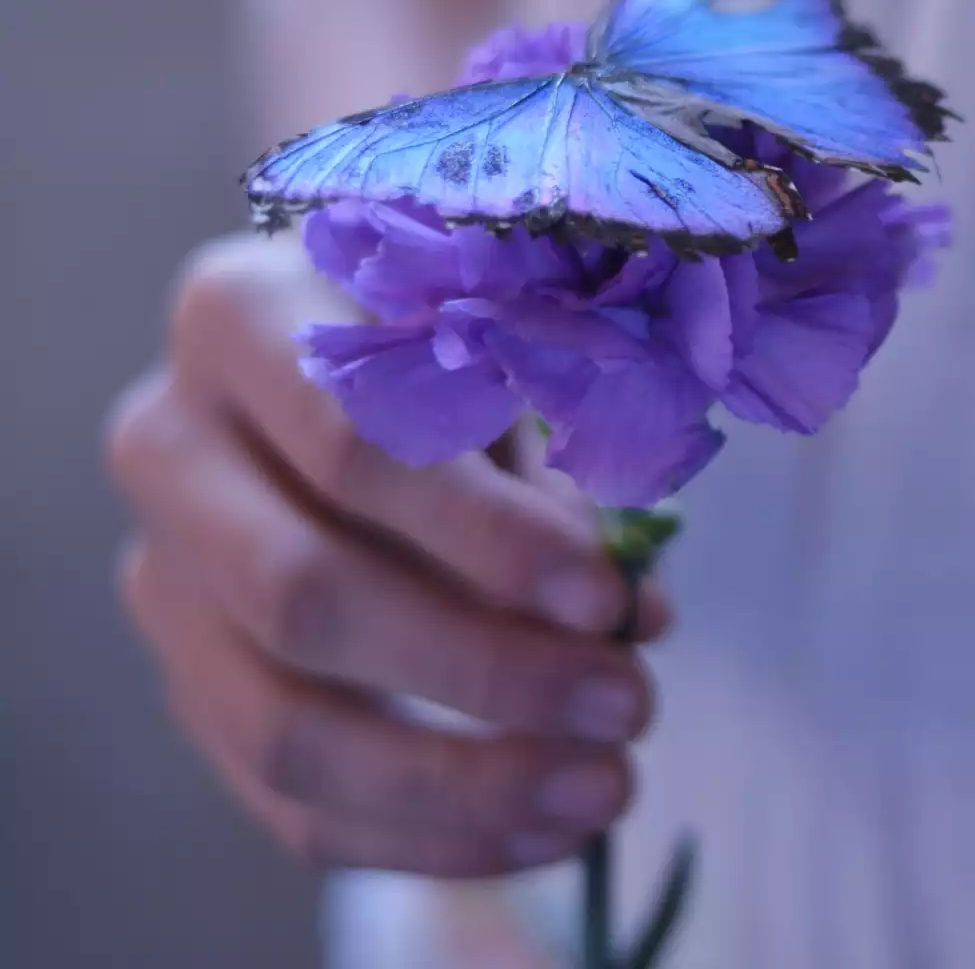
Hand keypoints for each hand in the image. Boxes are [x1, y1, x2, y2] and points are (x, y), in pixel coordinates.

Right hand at [105, 232, 670, 877]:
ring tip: (604, 785)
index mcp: (242, 319)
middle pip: (304, 597)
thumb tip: (632, 619)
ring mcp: (163, 580)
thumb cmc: (454, 348)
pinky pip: (291, 801)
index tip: (607, 597)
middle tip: (629, 702)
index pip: (353, 446)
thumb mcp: (508, 361)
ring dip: (461, 781)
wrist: (348, 374)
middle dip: (484, 669)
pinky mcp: (191, 685)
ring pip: (283, 724)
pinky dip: (427, 833)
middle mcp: (170, 447)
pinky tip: (544, 828)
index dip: (484, 535)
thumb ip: (557, 470)